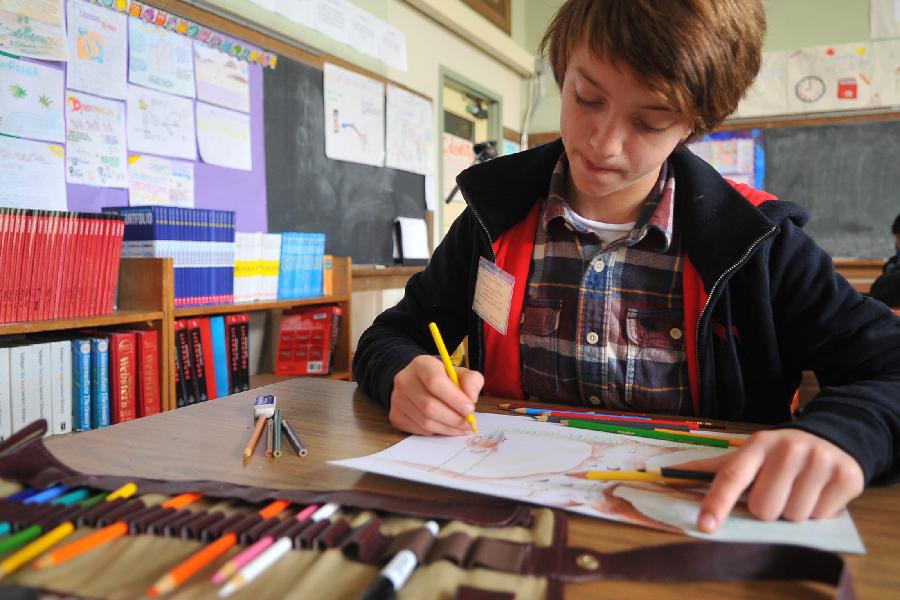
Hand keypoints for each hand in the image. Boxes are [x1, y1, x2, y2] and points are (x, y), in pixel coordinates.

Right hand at [389, 354, 483, 435]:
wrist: (417, 382)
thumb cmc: (442, 378)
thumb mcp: (459, 372)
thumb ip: (471, 381)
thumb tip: (471, 399)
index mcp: (421, 364)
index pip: (435, 382)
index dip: (454, 399)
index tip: (470, 410)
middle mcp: (404, 380)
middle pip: (429, 406)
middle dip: (454, 418)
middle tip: (469, 424)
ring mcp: (397, 399)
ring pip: (425, 421)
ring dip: (448, 428)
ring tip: (462, 427)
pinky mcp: (396, 416)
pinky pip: (419, 430)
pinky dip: (437, 432)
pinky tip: (448, 428)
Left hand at [673, 429, 863, 532]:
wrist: (831, 438)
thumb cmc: (779, 455)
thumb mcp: (749, 455)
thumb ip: (713, 469)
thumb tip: (667, 475)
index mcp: (758, 444)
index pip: (732, 477)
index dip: (717, 503)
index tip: (705, 526)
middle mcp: (788, 448)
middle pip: (764, 508)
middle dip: (767, 509)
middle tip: (776, 492)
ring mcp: (819, 459)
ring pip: (794, 516)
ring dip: (794, 512)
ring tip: (799, 490)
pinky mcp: (846, 475)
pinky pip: (822, 516)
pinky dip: (819, 512)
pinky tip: (819, 492)